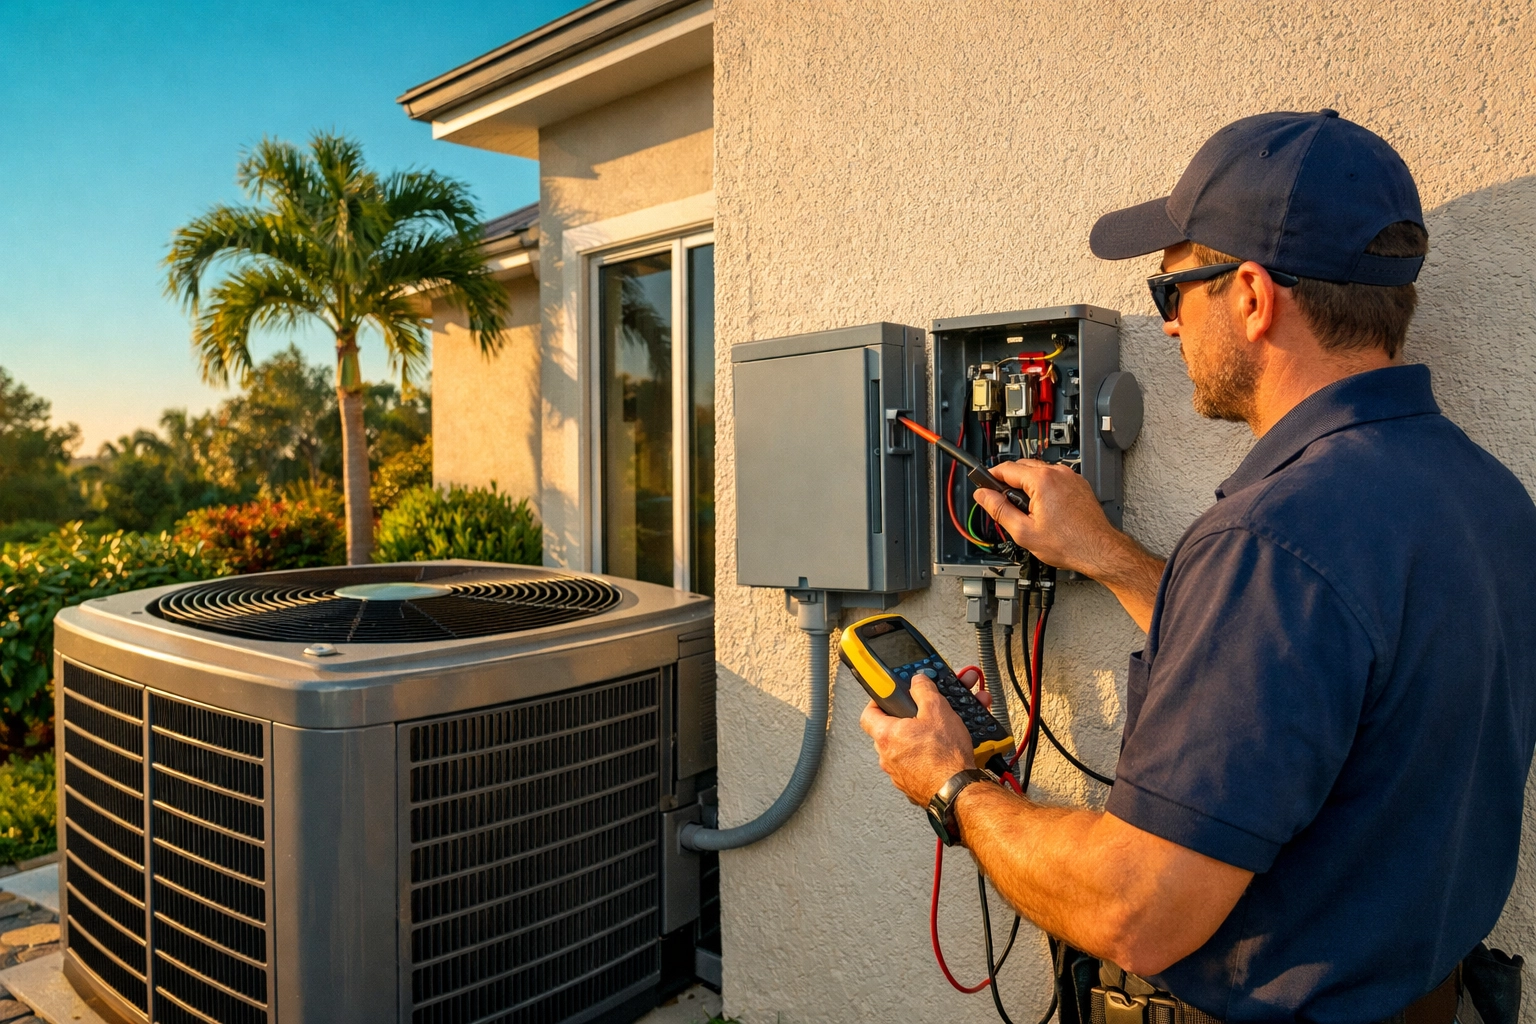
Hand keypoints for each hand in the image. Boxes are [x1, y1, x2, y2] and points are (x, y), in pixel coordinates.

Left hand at [860, 672, 977, 805]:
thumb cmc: (944, 758)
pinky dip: (931, 754)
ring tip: (948, 729)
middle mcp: (887, 756)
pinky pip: (919, 763)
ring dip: (926, 735)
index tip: (891, 695)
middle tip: (928, 711)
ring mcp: (899, 773)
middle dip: (912, 717)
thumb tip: (918, 682)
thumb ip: (924, 691)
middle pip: (893, 729)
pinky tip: (949, 749)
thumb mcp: (937, 710)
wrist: (957, 792)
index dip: (880, 700)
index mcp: (886, 736)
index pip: (869, 712)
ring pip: (910, 747)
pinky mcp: (914, 785)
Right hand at [973, 460, 1119, 576]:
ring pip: (1038, 472)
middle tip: (1004, 504)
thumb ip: (999, 510)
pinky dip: (1043, 488)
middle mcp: (1058, 473)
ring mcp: (1070, 477)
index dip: (990, 477)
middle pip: (1021, 467)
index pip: (1006, 468)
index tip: (983, 485)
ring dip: (1027, 486)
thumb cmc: (1070, 543)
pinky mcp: (1078, 484)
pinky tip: (1044, 509)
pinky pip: (1053, 478)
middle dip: (1009, 483)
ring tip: (1028, 511)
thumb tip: (983, 496)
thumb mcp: (1024, 531)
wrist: (1099, 550)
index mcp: (1042, 480)